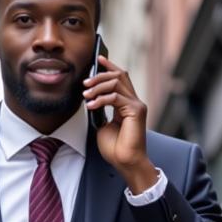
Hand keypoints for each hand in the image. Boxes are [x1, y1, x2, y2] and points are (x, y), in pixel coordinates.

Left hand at [83, 55, 157, 193]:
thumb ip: (100, 110)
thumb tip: (91, 99)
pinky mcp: (136, 111)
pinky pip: (115, 97)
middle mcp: (134, 102)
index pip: (120, 78)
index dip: (109, 67)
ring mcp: (136, 105)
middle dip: (99, 76)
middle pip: (119, 75)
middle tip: (85, 83)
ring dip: (98, 86)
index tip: (98, 59)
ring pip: (116, 83)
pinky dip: (101, 99)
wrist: (126, 162)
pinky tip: (91, 105)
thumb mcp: (102, 125)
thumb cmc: (116, 149)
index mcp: (127, 104)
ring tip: (86, 95)